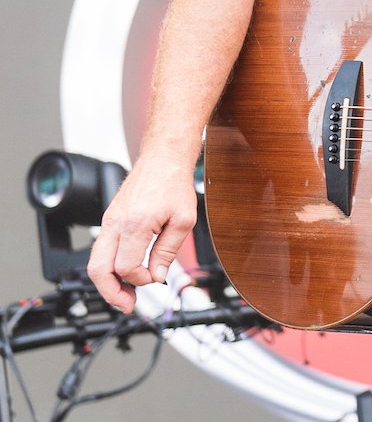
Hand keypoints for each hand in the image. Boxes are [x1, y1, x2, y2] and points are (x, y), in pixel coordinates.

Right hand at [86, 154, 197, 312]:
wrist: (163, 159)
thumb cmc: (174, 183)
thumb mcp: (184, 220)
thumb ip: (168, 251)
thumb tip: (157, 276)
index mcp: (135, 224)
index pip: (126, 268)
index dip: (141, 280)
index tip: (155, 277)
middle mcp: (116, 223)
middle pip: (98, 270)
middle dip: (110, 293)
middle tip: (128, 305)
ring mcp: (109, 221)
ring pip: (95, 262)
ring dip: (107, 283)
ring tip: (125, 295)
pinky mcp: (109, 219)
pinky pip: (102, 250)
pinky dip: (109, 266)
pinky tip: (125, 273)